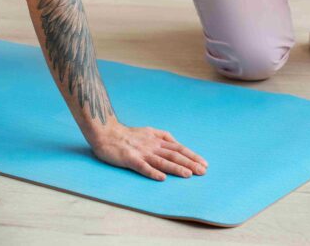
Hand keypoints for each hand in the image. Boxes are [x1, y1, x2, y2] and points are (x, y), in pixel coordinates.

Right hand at [89, 123, 207, 180]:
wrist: (106, 133)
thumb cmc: (127, 134)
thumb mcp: (148, 130)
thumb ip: (162, 136)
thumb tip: (176, 142)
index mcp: (156, 139)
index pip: (178, 148)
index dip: (192, 155)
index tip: (204, 163)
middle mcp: (152, 145)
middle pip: (174, 155)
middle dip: (190, 163)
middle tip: (203, 171)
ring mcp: (141, 152)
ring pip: (161, 161)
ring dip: (176, 168)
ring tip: (188, 174)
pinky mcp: (129, 159)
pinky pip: (142, 166)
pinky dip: (152, 172)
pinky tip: (161, 178)